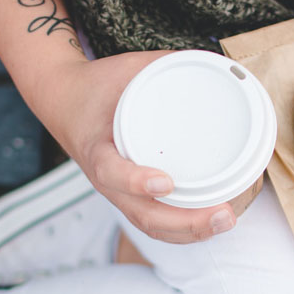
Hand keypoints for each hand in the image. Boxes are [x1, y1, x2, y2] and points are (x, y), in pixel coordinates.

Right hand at [39, 51, 236, 242]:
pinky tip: (214, 223)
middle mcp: (107, 180)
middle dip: (186, 223)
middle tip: (223, 213)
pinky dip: (186, 230)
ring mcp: (120, 195)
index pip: (112, 173)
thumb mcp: (126, 68)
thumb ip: (165, 65)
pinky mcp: (132, 199)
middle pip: (144, 216)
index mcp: (97, 148)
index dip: (137, 182)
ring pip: (154, 227)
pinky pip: (158, 223)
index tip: (166, 182)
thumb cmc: (98, 86)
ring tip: (226, 220)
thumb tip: (214, 62)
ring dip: (192, 232)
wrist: (66, 103)